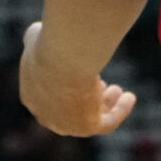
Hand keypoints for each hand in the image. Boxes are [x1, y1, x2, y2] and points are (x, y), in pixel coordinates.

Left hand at [17, 20, 136, 136]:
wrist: (60, 60)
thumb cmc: (48, 44)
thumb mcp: (35, 35)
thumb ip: (34, 37)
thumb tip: (37, 33)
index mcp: (30, 96)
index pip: (51, 98)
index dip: (67, 88)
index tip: (82, 76)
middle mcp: (46, 115)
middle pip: (70, 110)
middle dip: (86, 99)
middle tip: (102, 85)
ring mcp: (65, 124)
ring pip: (89, 117)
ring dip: (104, 104)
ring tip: (117, 90)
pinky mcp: (85, 127)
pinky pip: (106, 124)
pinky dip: (119, 111)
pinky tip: (130, 97)